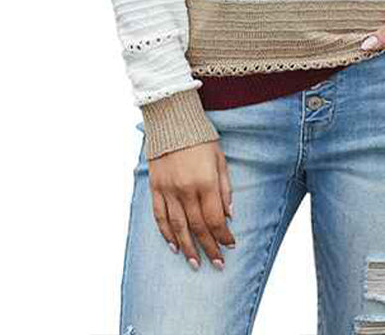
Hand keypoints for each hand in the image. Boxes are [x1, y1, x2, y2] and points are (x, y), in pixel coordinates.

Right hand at [148, 140, 235, 271]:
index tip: (229, 246)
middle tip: (216, 264)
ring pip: (177, 227)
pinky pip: (160, 216)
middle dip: (208, 248)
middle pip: (198, 227)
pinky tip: (173, 245)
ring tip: (194, 263)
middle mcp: (186, 190)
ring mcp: (168, 190)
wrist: (171, 119)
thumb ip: (225, 188)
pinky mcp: (155, 187)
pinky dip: (166, 233)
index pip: (215, 219)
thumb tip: (229, 215)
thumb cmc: (200, 137)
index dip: (223, 236)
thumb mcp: (220, 158)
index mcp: (205, 182)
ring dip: (187, 248)